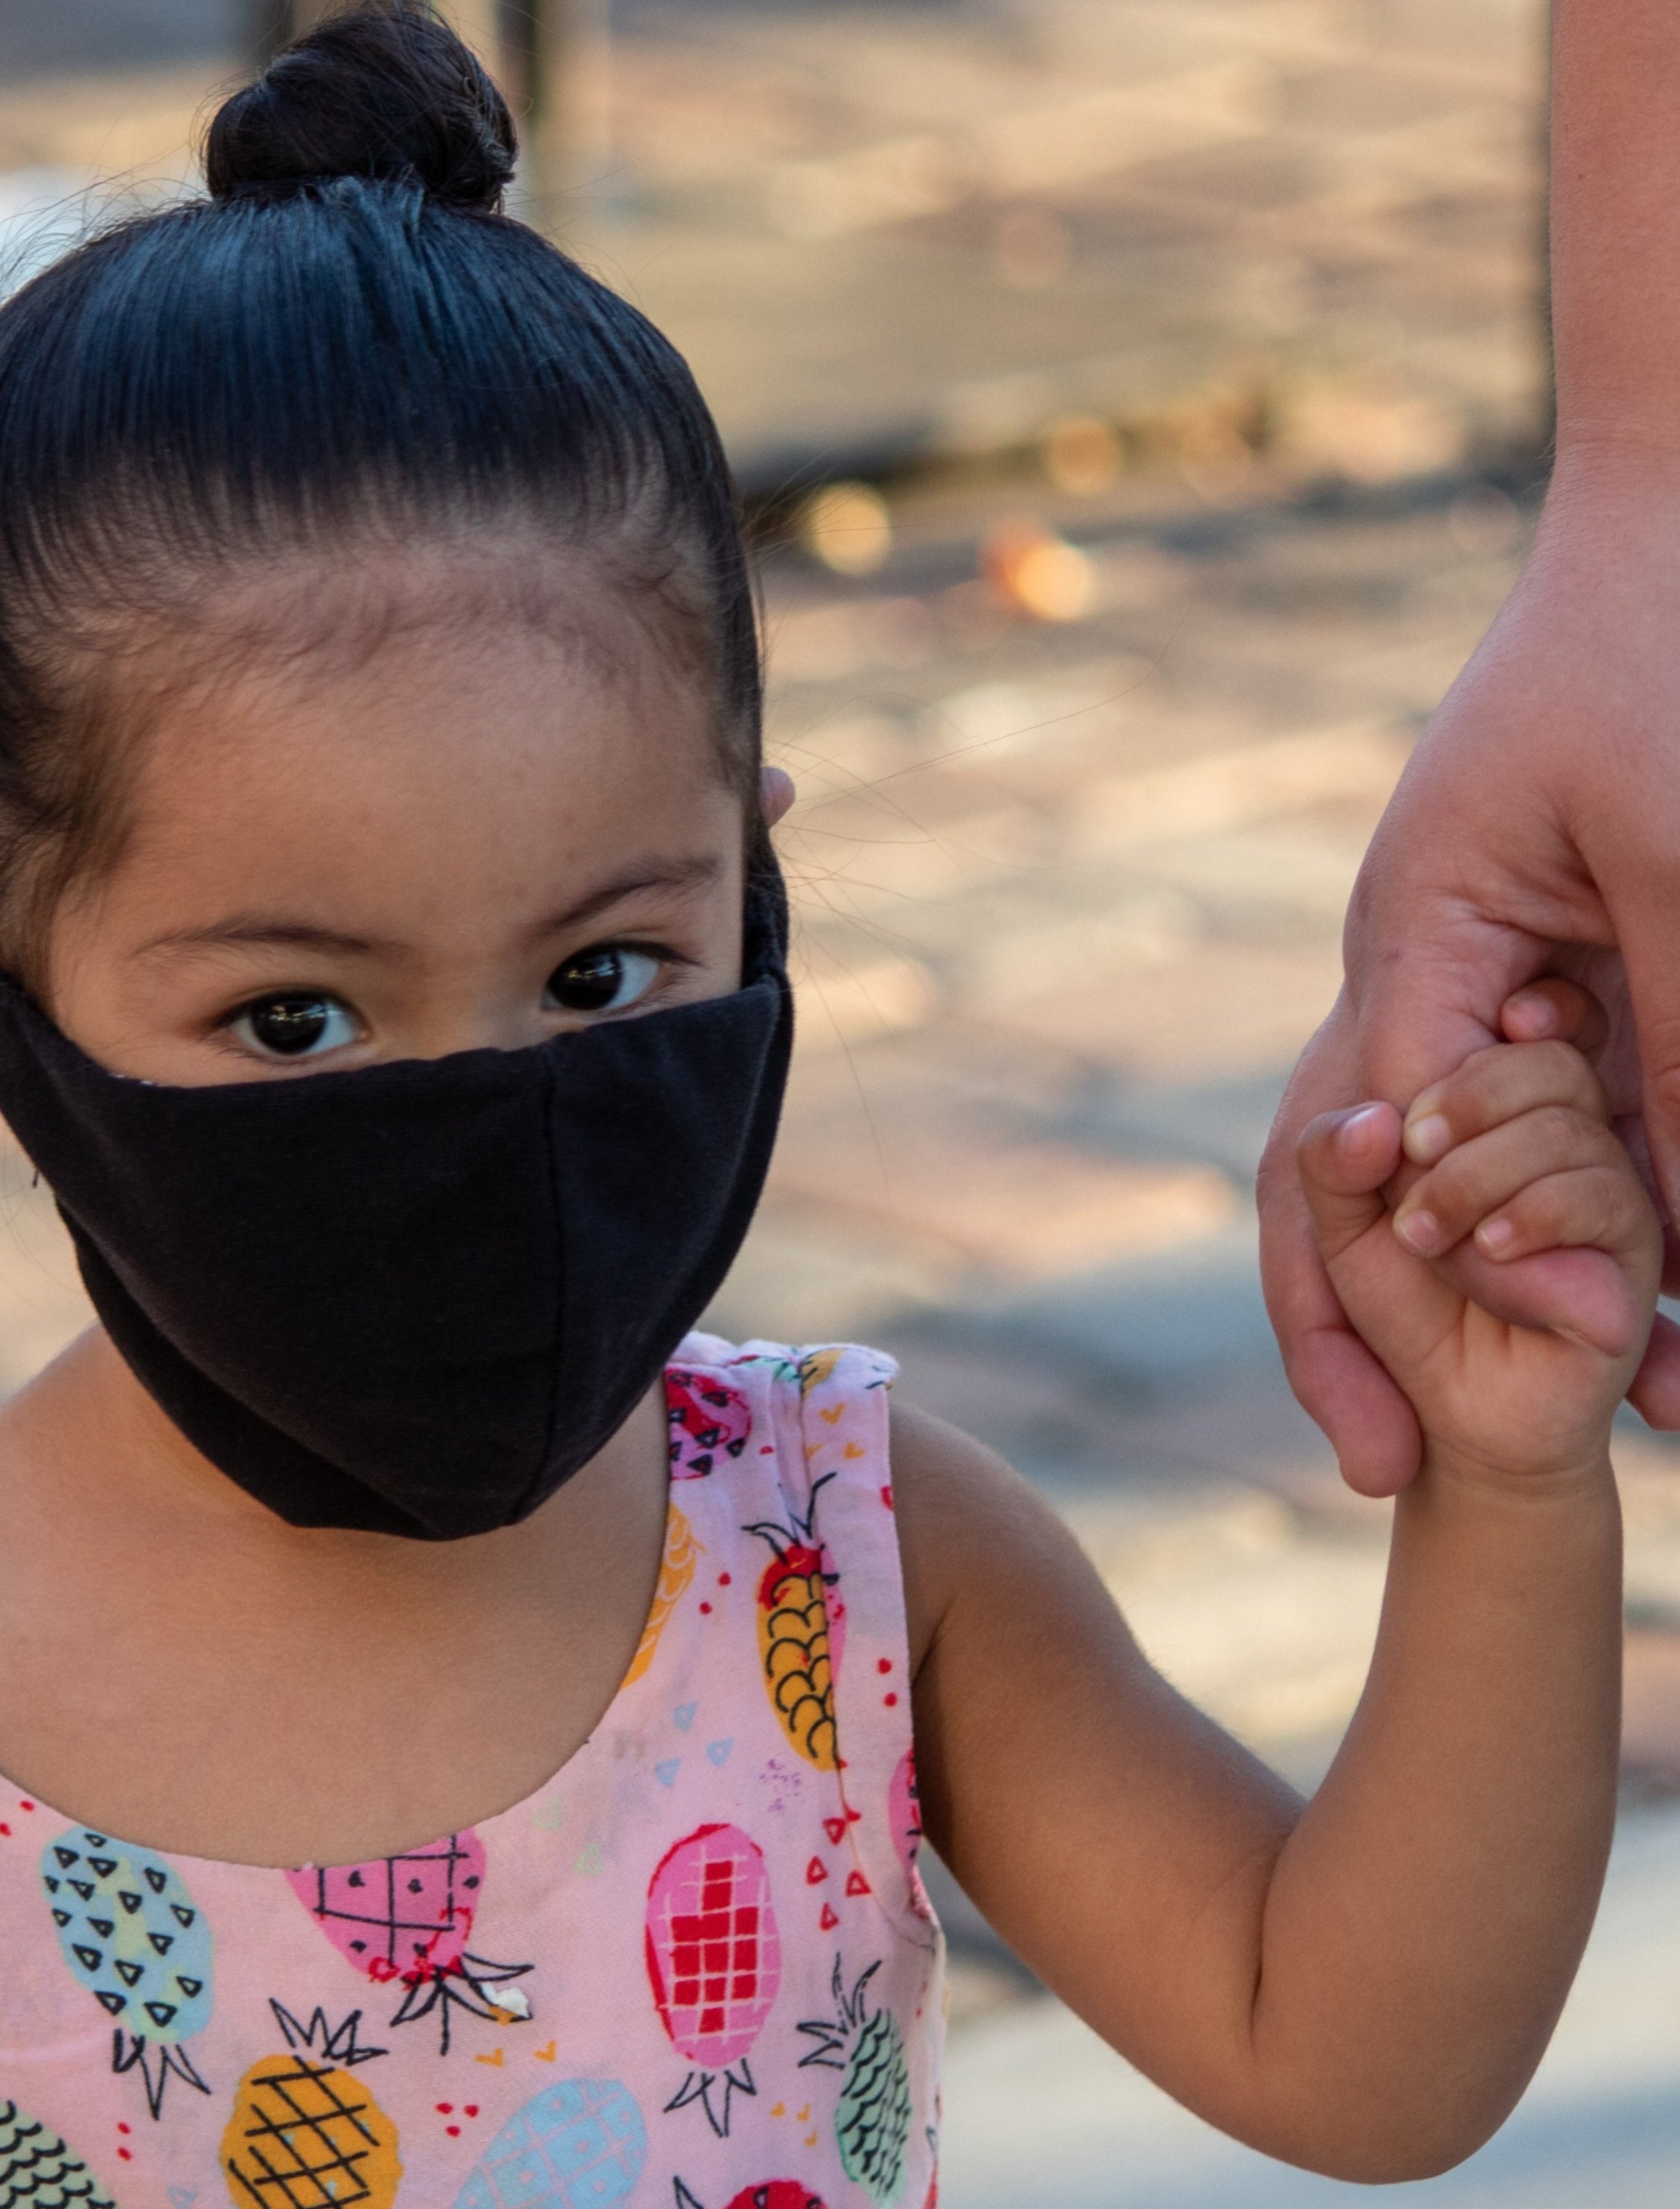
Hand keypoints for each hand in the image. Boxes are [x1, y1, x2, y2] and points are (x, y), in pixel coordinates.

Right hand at [1260, 457, 1679, 1495]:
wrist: (1676, 519)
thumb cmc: (1665, 655)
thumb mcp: (1679, 865)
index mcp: (1412, 936)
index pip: (1383, 1140)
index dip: (1436, 1278)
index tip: (1497, 1405)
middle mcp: (1416, 972)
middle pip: (1354, 1182)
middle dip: (1370, 1327)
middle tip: (1390, 1470)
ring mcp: (1475, 973)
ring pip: (1449, 1164)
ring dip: (1484, 1291)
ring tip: (1531, 1422)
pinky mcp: (1551, 970)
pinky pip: (1547, 1112)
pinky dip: (1586, 1204)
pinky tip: (1627, 1299)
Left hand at [1298, 1038, 1658, 1484]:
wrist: (1436, 1412)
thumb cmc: (1390, 1303)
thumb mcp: (1331, 1224)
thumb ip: (1327, 1164)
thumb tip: (1375, 1123)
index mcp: (1496, 1114)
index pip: (1508, 1035)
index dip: (1464, 1063)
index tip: (1407, 1118)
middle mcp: (1564, 1138)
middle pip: (1547, 1064)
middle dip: (1465, 1110)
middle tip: (1408, 1172)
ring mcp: (1606, 1187)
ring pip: (1568, 1126)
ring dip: (1478, 1177)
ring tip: (1427, 1237)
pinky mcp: (1630, 1249)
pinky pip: (1602, 1196)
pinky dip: (1531, 1215)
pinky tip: (1489, 1249)